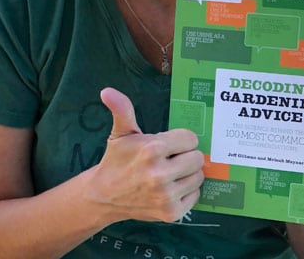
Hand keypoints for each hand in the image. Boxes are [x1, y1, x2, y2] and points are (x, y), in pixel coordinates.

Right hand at [94, 87, 203, 222]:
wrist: (104, 196)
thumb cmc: (117, 159)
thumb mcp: (120, 133)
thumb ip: (121, 109)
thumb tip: (107, 91)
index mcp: (152, 149)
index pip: (190, 138)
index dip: (181, 140)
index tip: (168, 144)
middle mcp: (160, 174)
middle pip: (198, 158)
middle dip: (186, 155)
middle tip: (171, 158)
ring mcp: (166, 196)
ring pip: (198, 176)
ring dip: (188, 173)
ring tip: (170, 172)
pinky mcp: (172, 213)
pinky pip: (196, 195)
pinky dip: (186, 190)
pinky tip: (171, 187)